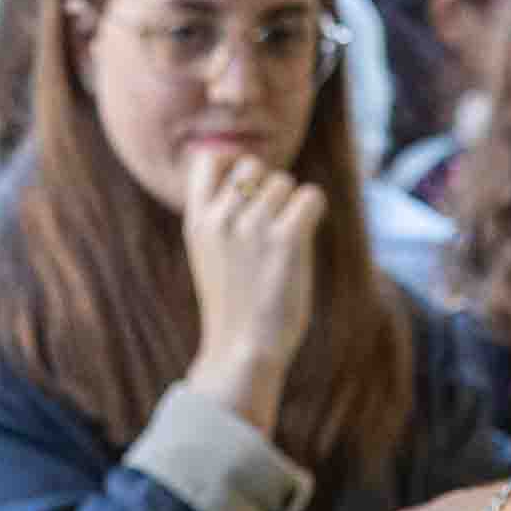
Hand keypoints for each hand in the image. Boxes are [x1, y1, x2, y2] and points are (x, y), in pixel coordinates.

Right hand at [181, 155, 328, 415]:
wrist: (242, 351)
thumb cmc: (233, 308)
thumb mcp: (210, 255)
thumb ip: (221, 218)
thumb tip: (249, 175)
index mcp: (197, 221)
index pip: (208, 159)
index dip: (232, 165)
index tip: (246, 191)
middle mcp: (221, 217)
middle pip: (254, 167)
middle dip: (267, 189)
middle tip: (270, 229)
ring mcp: (252, 226)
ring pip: (285, 183)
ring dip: (291, 207)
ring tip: (282, 246)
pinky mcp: (286, 239)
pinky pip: (311, 197)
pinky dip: (313, 212)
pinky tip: (304, 239)